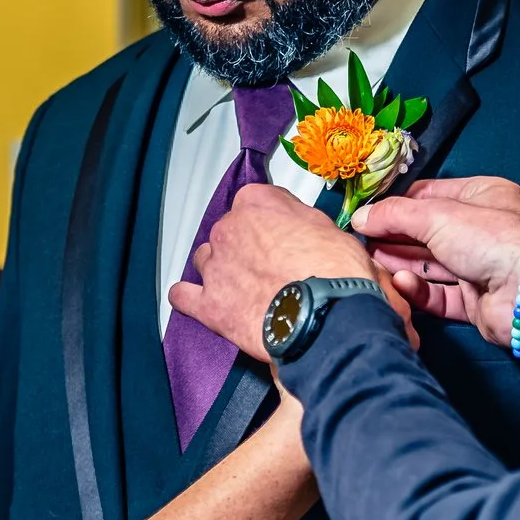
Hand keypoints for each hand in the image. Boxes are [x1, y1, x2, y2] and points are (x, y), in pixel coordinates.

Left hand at [170, 184, 403, 360]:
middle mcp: (229, 228)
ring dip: (220, 269)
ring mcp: (215, 267)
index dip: (272, 219)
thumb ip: (304, 225)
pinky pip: (184, 297)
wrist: (326, 318)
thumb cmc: (335, 273)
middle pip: (229, 231)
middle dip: (245, 245)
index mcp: (257, 202)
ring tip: (243, 287)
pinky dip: (189, 298)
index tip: (284, 232)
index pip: (256, 201)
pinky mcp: (209, 304)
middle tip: (270, 265)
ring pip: (206, 260)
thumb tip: (304, 235)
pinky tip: (198, 300)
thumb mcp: (332, 231)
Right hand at [348, 177, 519, 348]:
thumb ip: (395, 215)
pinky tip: (400, 283)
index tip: (366, 213)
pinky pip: (439, 293)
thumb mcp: (437, 215)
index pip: (431, 195)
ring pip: (431, 264)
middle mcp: (482, 229)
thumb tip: (360, 217)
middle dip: (394, 236)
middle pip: (427, 231)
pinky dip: (418, 289)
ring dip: (401, 262)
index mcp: (482, 196)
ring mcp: (479, 266)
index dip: (398, 203)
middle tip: (361, 240)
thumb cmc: (489, 239)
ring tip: (371, 261)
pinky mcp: (474, 300)